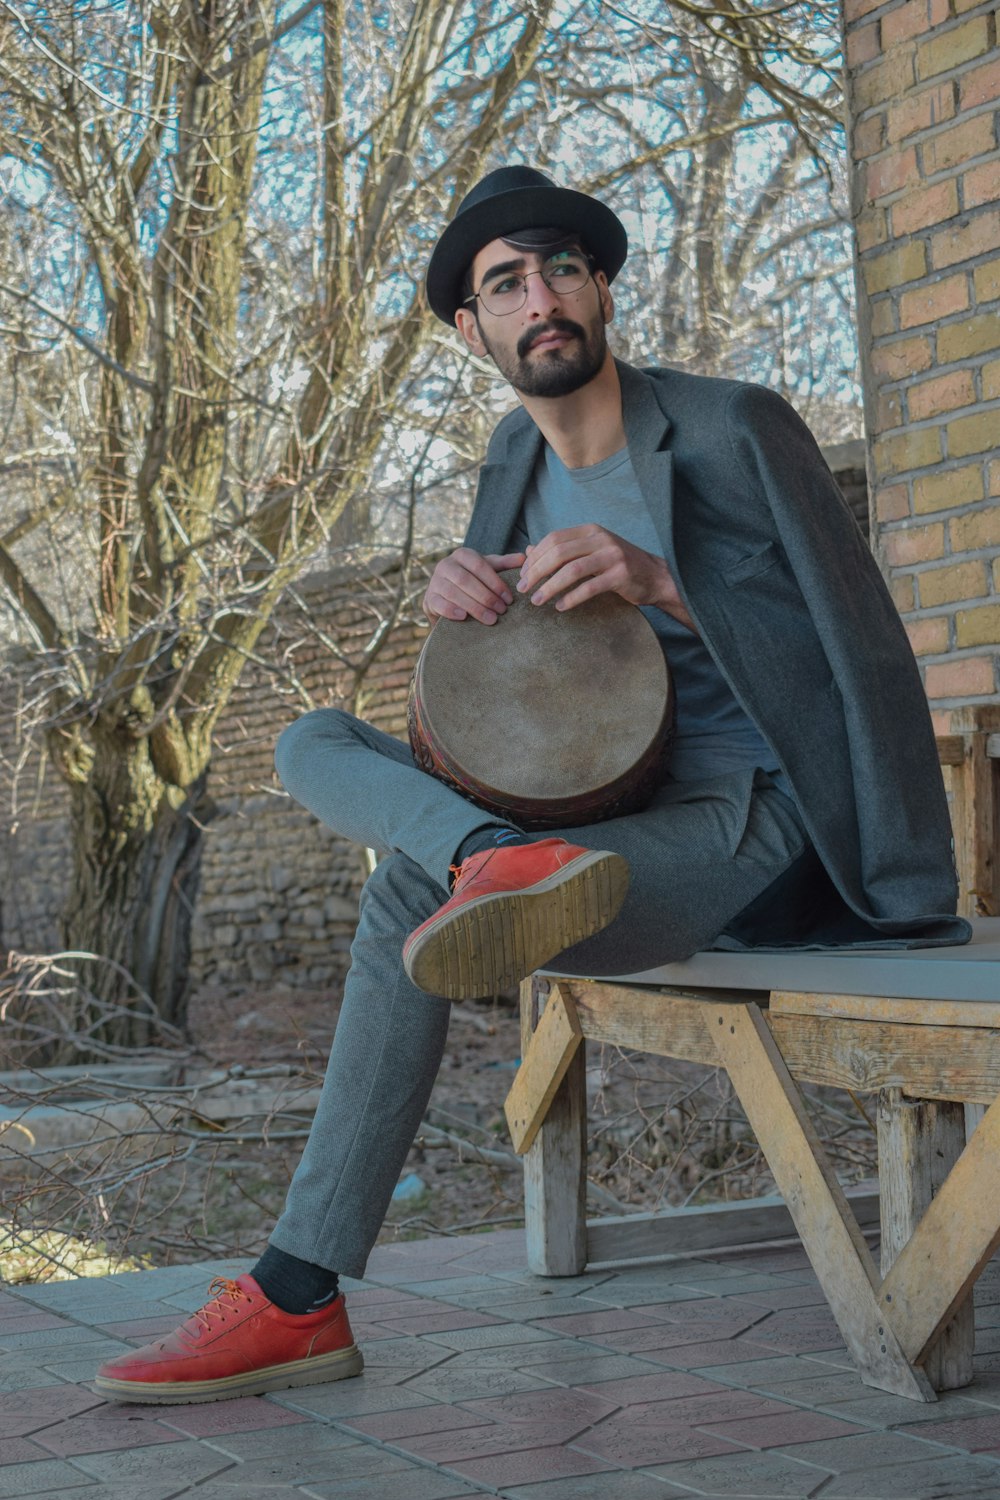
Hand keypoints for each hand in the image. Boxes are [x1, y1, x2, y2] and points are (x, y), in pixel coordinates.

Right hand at [423, 548, 526, 625]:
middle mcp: (445, 565)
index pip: (479, 565)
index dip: (494, 582)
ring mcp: (434, 582)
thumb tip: (524, 557)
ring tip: (490, 619)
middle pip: (466, 580)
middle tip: (502, 611)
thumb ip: (504, 564)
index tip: (509, 598)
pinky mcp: (428, 599)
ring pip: (453, 592)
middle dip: (486, 597)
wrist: (447, 596)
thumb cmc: (473, 581)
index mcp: (462, 555)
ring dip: (473, 606)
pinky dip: (451, 610)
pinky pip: (438, 603)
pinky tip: (464, 617)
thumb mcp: (488, 570)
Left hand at [516, 524, 695, 631]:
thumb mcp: (589, 553)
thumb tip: (528, 551)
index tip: (522, 575)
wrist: (655, 577)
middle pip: (559, 553)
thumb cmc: (618, 566)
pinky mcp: (620, 575)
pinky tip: (560, 607)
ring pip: (572, 570)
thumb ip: (562, 551)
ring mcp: (612, 556)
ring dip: (550, 586)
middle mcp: (601, 539)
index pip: (554, 539)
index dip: (534, 557)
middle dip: (536, 572)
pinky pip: (589, 587)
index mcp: (590, 531)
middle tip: (524, 589)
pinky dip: (571, 598)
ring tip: (537, 601)